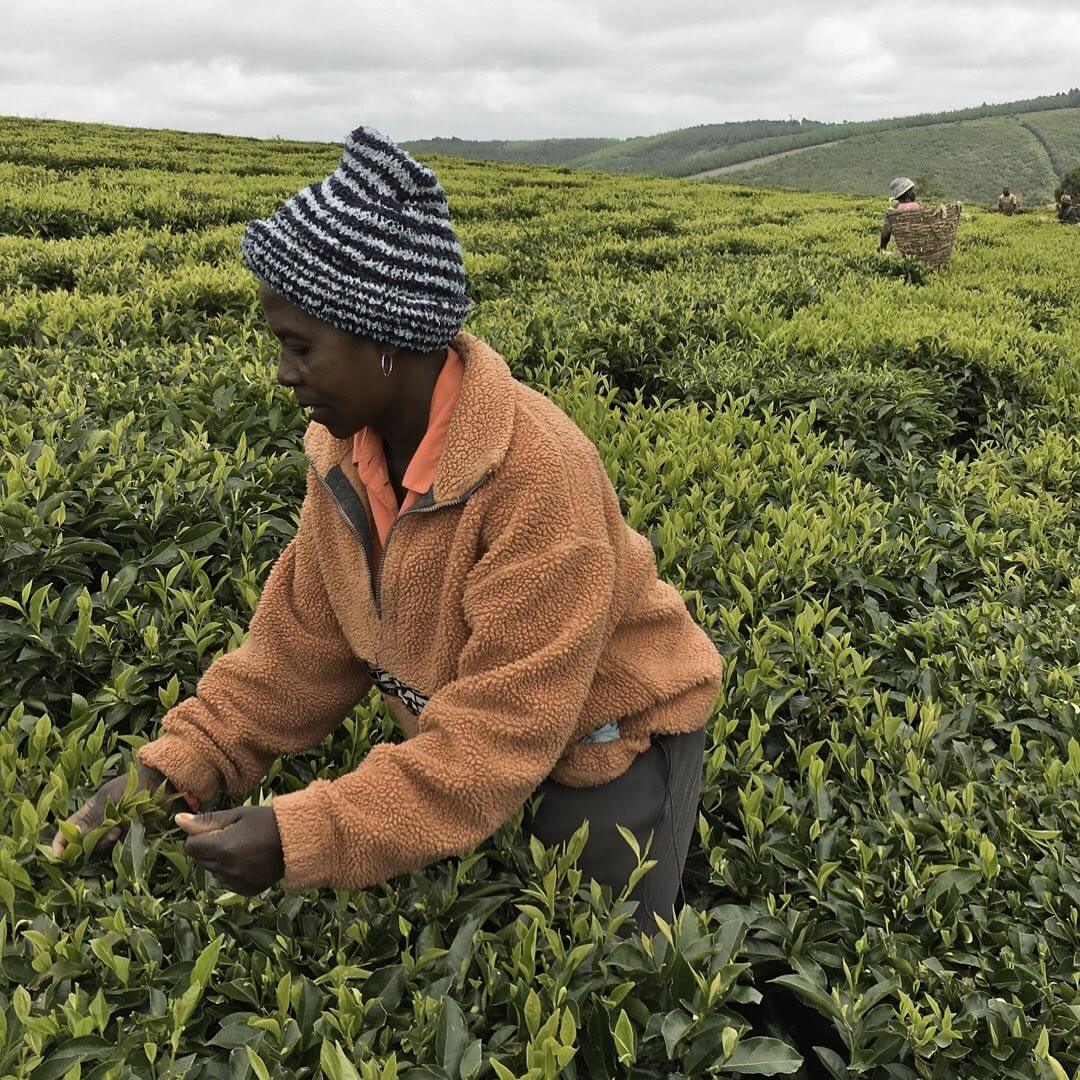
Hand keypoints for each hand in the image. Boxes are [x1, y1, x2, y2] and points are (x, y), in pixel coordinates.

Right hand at [51, 764, 180, 856]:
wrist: (162, 782)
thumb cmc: (133, 785)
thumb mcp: (109, 800)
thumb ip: (92, 818)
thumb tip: (73, 835)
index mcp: (90, 810)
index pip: (69, 829)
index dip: (61, 843)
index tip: (57, 857)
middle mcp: (101, 821)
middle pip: (87, 842)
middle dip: (95, 841)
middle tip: (111, 831)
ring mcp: (117, 828)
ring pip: (106, 845)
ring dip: (113, 840)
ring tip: (124, 827)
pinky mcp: (132, 833)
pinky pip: (125, 844)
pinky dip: (129, 839)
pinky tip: (137, 826)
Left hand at [175, 806, 283, 895]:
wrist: (298, 841)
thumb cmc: (267, 821)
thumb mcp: (238, 815)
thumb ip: (207, 820)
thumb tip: (178, 820)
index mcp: (222, 848)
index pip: (191, 846)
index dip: (201, 835)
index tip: (219, 829)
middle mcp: (226, 869)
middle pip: (201, 859)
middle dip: (210, 848)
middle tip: (234, 836)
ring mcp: (236, 883)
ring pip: (214, 871)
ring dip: (221, 860)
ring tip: (245, 847)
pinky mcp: (245, 890)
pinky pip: (227, 881)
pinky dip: (233, 872)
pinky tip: (250, 860)